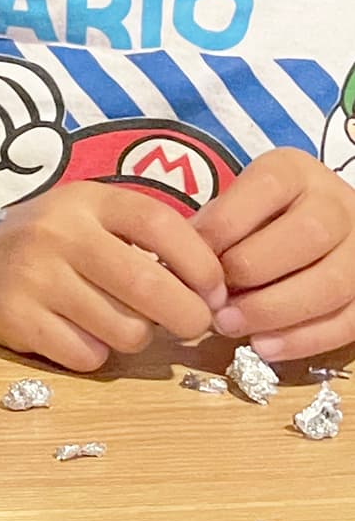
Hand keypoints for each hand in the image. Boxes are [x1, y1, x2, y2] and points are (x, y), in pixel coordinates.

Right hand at [0, 181, 226, 370]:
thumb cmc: (47, 244)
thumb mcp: (88, 218)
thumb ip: (143, 238)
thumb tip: (216, 285)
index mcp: (86, 200)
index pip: (162, 224)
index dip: (202, 264)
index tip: (215, 291)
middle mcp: (59, 232)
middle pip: (151, 287)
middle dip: (188, 317)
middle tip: (189, 324)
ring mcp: (34, 275)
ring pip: (126, 330)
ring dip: (134, 337)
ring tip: (116, 323)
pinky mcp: (17, 318)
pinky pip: (87, 355)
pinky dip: (94, 355)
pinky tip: (78, 334)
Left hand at [196, 148, 354, 359]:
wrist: (316, 227)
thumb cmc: (258, 217)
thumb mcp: (236, 203)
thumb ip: (214, 225)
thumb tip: (181, 265)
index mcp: (295, 173)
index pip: (266, 188)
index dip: (225, 225)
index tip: (192, 257)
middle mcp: (337, 205)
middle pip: (308, 235)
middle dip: (253, 271)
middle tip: (213, 299)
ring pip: (332, 283)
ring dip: (275, 311)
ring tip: (230, 326)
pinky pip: (348, 321)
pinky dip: (304, 339)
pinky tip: (264, 347)